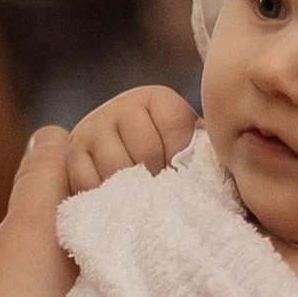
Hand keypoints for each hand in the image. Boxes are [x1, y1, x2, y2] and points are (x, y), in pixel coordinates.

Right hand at [65, 85, 196, 192]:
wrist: (123, 157)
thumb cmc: (171, 158)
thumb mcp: (191, 145)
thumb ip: (203, 150)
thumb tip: (226, 160)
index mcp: (157, 98)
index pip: (174, 125)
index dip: (180, 157)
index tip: (180, 172)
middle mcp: (121, 105)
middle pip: (145, 151)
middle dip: (156, 177)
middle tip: (161, 190)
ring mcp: (92, 127)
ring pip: (116, 168)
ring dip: (131, 189)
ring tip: (141, 197)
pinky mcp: (72, 154)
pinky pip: (89, 182)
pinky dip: (105, 197)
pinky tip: (117, 198)